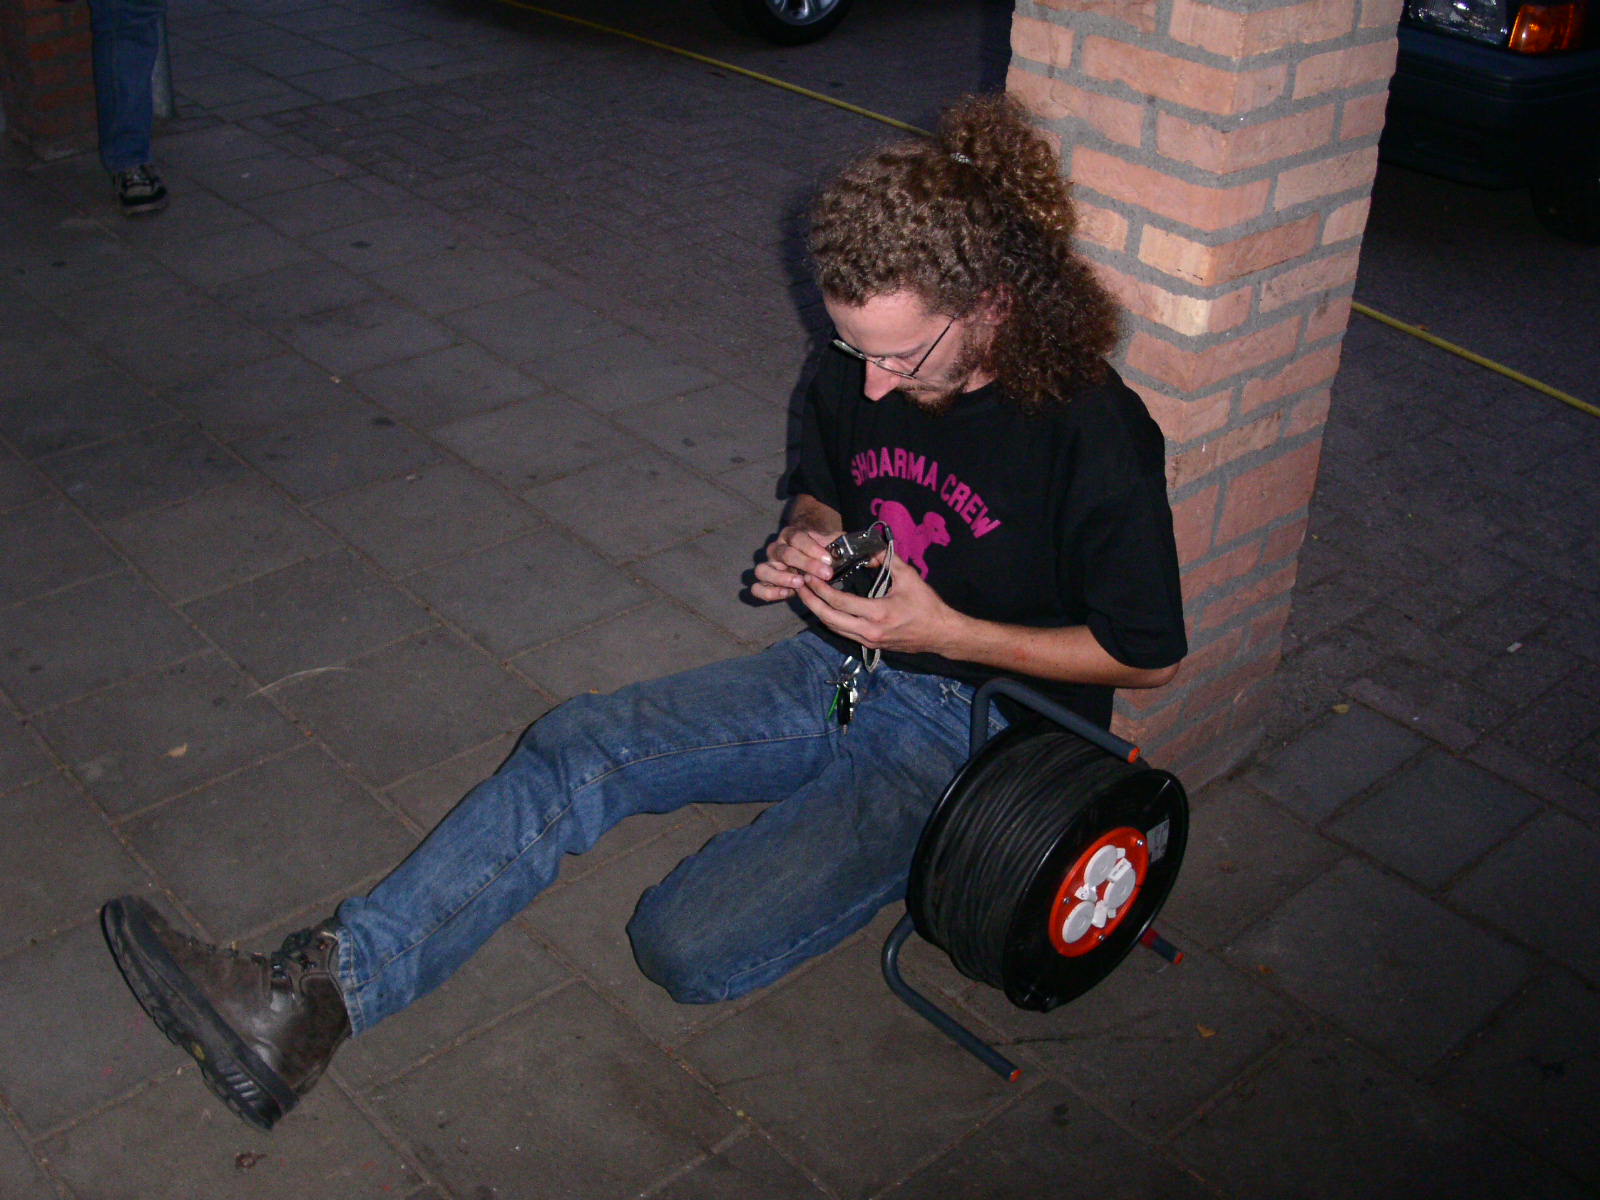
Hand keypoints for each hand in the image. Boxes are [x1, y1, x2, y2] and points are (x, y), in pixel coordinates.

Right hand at [750, 522, 839, 602]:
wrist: (810, 554)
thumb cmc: (822, 549)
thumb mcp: (831, 542)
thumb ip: (837, 544)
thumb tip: (846, 550)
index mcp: (791, 535)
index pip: (797, 538)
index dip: (812, 549)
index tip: (828, 560)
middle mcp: (776, 549)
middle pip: (784, 554)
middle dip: (806, 564)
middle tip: (825, 574)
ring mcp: (769, 566)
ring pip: (763, 570)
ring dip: (781, 577)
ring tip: (800, 583)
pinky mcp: (766, 583)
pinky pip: (757, 588)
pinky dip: (768, 592)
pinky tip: (787, 594)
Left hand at [795, 560, 959, 655]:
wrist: (941, 634)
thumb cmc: (926, 605)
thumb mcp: (909, 577)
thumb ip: (888, 560)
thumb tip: (870, 548)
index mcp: (877, 613)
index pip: (839, 602)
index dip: (820, 588)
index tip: (809, 575)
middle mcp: (869, 631)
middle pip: (829, 619)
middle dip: (810, 602)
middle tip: (799, 585)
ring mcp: (868, 641)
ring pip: (833, 628)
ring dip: (818, 612)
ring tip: (807, 595)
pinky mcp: (870, 645)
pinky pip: (843, 633)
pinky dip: (831, 620)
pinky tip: (824, 608)